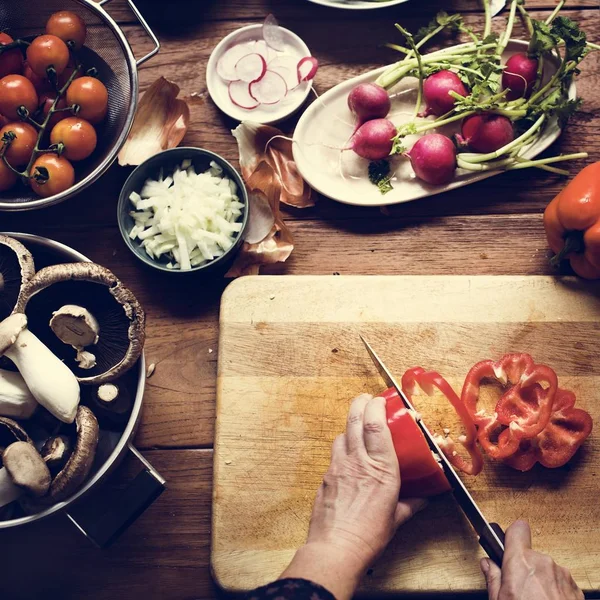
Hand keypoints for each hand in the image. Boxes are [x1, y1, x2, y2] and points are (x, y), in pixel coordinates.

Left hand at [281, 394, 425, 599]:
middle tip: (365, 398)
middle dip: (359, 404)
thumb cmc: (369, 536)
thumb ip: (411, 504)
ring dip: (349, 426)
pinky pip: (334, 454)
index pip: (376, 426)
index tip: (380, 400)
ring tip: (356, 425)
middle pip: (355, 421)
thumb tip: (424, 498)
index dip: (377, 407)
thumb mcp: (397, 518)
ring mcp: (338, 467)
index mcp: (381, 469)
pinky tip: (347, 456)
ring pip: (342, 435)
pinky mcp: (326, 477)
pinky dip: (341, 448)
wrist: (336, 548)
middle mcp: (358, 462)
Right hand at [481, 520, 582, 599]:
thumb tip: (488, 564)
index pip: (517, 529)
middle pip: (530, 554)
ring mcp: (562, 575)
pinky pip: (559, 581)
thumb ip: (493, 578)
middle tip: (517, 588)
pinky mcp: (575, 589)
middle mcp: (543, 563)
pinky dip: (553, 591)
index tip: (507, 545)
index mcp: (521, 562)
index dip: (511, 536)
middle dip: (523, 567)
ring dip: (540, 580)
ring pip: (545, 569)